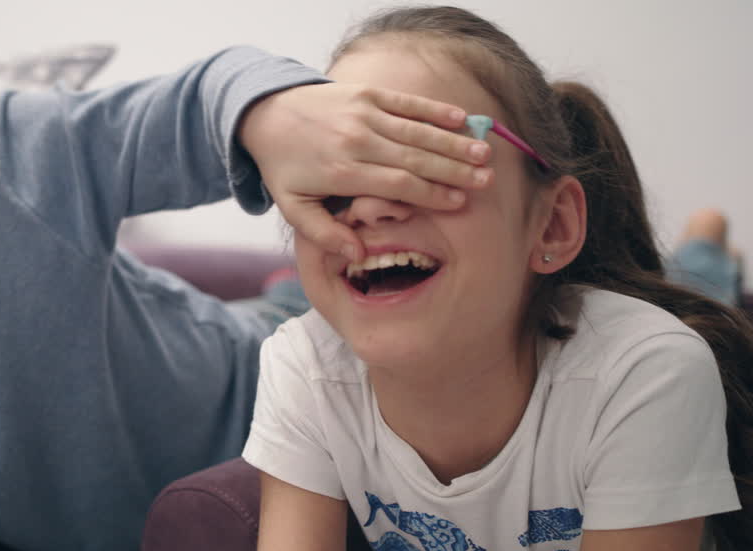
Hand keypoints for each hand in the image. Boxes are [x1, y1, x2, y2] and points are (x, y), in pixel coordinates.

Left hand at [239, 83, 491, 261]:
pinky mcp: (366, 93)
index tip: (459, 203)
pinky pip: (406, 102)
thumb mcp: (294, 208)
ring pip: (416, 130)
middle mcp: (356, 140)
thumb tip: (358, 254)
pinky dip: (434, 110)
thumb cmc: (285, 167)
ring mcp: (363, 113)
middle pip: (414, 158)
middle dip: (453, 170)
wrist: (267, 114)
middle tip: (486, 181)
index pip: (397, 184)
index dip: (431, 194)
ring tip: (484, 153)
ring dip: (453, 141)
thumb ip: (324, 234)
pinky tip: (461, 118)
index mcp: (342, 172)